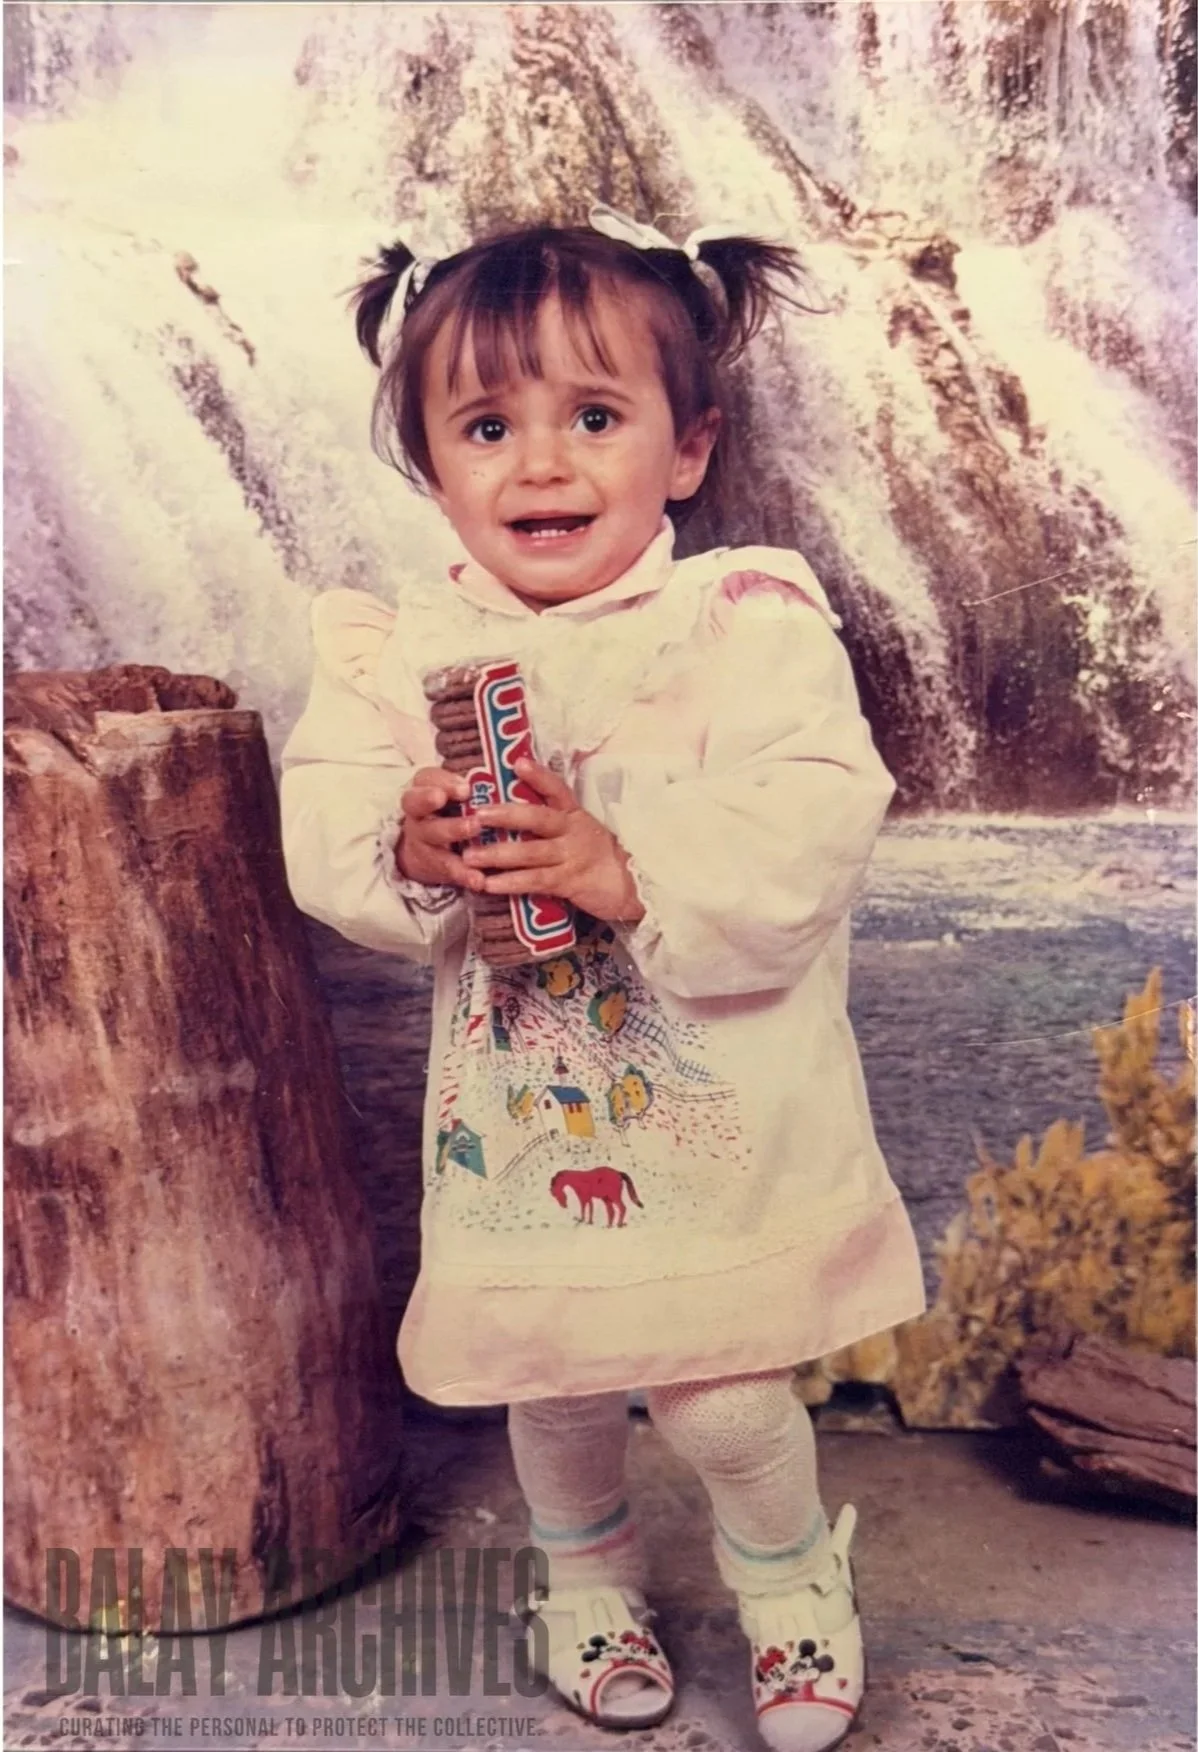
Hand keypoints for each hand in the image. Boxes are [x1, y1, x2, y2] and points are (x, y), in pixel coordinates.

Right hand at [396, 768, 485, 891]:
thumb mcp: (456, 793)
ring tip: (474, 833)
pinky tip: (479, 880)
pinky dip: (464, 875)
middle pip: (416, 803)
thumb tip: (514, 768)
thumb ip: (477, 782)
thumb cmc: (451, 810)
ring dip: (453, 831)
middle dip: (431, 800)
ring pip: (432, 834)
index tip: (465, 787)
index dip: (442, 781)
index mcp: (425, 788)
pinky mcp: (434, 864)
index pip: (425, 778)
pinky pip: (448, 869)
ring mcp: (422, 839)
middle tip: (461, 810)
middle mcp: (418, 812)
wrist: (426, 850)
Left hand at [461, 760, 645, 923]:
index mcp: (575, 815)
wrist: (632, 886)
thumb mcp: (581, 832)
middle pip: (537, 818)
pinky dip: (510, 883)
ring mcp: (571, 856)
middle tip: (476, 814)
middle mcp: (573, 831)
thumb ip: (554, 822)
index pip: (557, 789)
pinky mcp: (569, 882)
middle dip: (505, 815)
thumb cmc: (599, 858)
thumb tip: (514, 811)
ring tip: (470, 856)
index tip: (518, 762)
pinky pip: (535, 881)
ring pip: (530, 852)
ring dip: (497, 854)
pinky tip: (488, 885)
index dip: (538, 775)